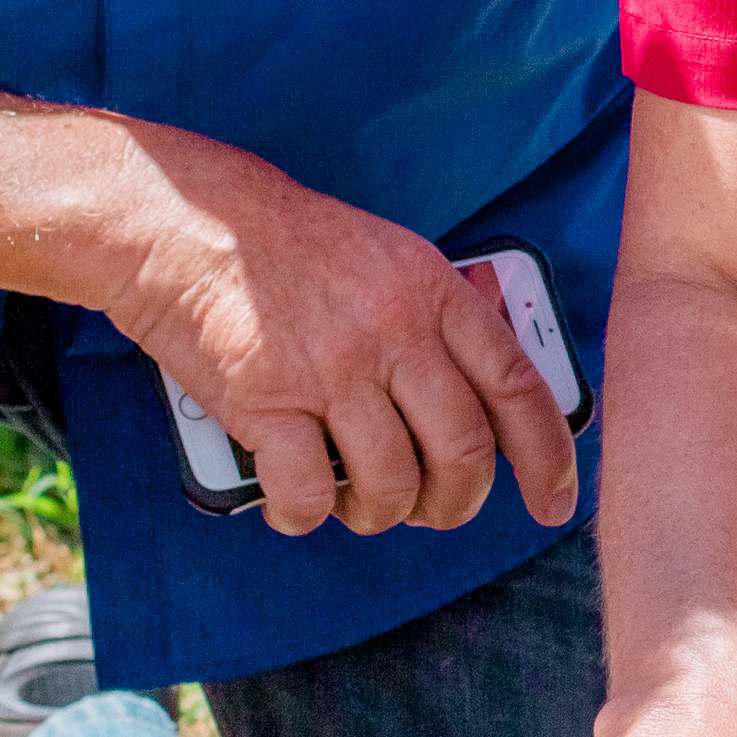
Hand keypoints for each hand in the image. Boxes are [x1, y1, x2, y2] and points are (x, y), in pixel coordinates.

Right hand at [102, 149, 578, 538]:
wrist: (186, 221)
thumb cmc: (287, 243)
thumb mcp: (389, 255)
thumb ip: (441, 316)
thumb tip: (485, 391)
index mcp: (434, 290)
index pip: (517, 386)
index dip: (547, 456)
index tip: (551, 502)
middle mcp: (394, 330)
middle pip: (463, 451)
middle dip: (456, 502)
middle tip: (435, 510)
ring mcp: (331, 368)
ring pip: (392, 484)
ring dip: (381, 513)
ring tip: (360, 503)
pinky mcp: (266, 402)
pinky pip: (309, 494)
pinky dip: (307, 515)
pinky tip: (298, 501)